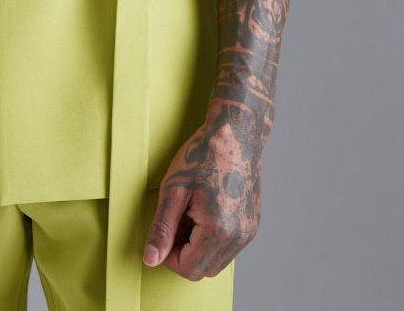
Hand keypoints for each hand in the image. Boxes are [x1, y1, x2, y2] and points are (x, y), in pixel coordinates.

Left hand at [143, 117, 261, 280]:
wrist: (235, 133)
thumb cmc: (203, 154)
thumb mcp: (174, 190)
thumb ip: (162, 229)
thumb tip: (151, 259)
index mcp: (218, 230)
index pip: (189, 269)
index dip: (169, 257)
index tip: (163, 234)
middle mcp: (238, 236)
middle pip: (204, 270)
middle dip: (184, 254)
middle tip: (175, 222)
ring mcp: (248, 231)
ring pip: (217, 261)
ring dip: (199, 248)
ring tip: (189, 214)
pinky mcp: (252, 224)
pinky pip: (229, 247)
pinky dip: (212, 239)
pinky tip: (204, 212)